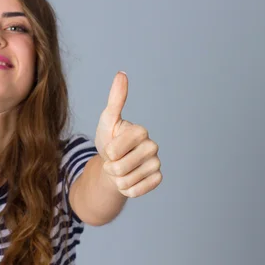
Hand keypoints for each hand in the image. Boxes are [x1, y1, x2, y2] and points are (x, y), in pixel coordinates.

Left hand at [95, 71, 161, 197]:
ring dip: (117, 179)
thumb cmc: (109, 140)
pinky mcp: (157, 179)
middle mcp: (152, 146)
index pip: (116, 149)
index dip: (108, 152)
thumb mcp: (107, 121)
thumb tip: (122, 73)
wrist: (113, 164)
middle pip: (121, 167)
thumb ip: (115, 99)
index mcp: (140, 131)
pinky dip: (127, 189)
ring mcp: (156, 163)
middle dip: (111, 168)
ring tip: (120, 170)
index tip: (110, 147)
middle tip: (114, 160)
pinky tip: (129, 179)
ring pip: (127, 180)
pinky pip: (136, 191)